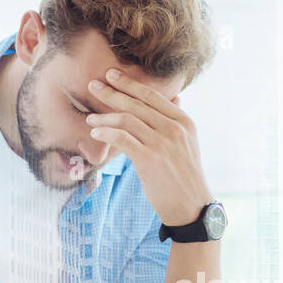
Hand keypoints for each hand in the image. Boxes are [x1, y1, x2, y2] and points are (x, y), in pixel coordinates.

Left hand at [84, 68, 212, 225]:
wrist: (192, 207)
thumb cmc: (185, 176)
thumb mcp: (188, 143)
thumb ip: (177, 120)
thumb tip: (176, 97)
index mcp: (184, 122)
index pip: (152, 96)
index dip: (130, 83)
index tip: (112, 75)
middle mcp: (174, 129)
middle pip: (137, 104)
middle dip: (112, 93)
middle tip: (93, 86)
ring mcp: (162, 144)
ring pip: (127, 119)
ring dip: (104, 117)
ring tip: (91, 119)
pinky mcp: (149, 159)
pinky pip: (122, 138)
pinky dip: (106, 133)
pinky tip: (96, 133)